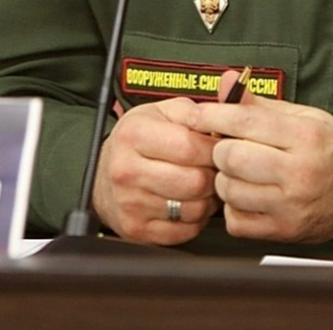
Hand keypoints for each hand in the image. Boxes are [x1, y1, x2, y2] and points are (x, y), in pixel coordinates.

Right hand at [92, 97, 219, 244]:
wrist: (103, 176)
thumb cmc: (138, 141)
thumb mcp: (162, 112)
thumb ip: (196, 109)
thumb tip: (229, 102)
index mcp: (134, 135)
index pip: (190, 147)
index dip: (216, 148)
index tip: (222, 147)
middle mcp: (127, 171)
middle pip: (195, 181)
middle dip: (214, 175)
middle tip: (213, 168)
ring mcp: (130, 204)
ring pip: (194, 209)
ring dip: (207, 198)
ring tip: (201, 184)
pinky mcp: (137, 230)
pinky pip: (185, 231)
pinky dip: (195, 218)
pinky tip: (188, 202)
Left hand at [190, 69, 332, 242]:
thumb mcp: (306, 117)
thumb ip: (262, 104)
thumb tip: (226, 82)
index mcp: (305, 136)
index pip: (244, 122)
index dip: (212, 115)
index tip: (197, 114)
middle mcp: (299, 172)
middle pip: (230, 158)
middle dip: (220, 149)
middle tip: (228, 146)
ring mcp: (291, 206)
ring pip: (228, 190)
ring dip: (226, 179)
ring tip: (241, 172)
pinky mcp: (284, 231)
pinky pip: (235, 220)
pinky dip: (234, 207)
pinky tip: (249, 196)